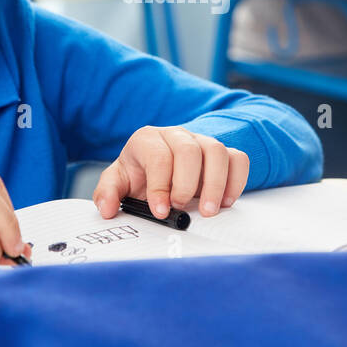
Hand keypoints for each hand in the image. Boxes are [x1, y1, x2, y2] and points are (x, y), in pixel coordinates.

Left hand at [92, 126, 250, 220]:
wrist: (157, 172)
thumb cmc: (138, 176)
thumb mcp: (118, 183)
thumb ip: (107, 193)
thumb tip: (107, 208)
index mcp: (147, 139)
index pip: (158, 156)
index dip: (160, 185)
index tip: (161, 210)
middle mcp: (176, 135)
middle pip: (189, 150)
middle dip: (187, 184)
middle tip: (182, 209)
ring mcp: (202, 142)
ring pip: (217, 150)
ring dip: (215, 184)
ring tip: (208, 210)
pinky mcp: (222, 154)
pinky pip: (238, 158)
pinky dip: (235, 180)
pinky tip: (225, 201)